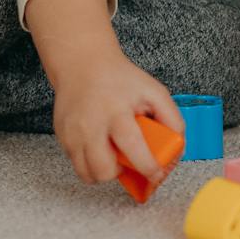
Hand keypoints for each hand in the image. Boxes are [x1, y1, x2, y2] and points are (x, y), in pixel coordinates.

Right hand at [50, 49, 185, 186]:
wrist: (83, 64)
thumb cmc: (120, 79)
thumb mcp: (153, 91)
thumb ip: (171, 117)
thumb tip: (178, 146)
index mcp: (116, 111)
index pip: (131, 146)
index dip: (146, 166)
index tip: (156, 174)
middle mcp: (90, 124)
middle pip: (103, 169)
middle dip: (120, 174)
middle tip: (128, 162)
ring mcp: (72, 132)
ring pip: (86, 173)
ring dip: (104, 173)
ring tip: (113, 156)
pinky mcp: (61, 137)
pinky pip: (77, 164)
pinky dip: (90, 163)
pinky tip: (100, 147)